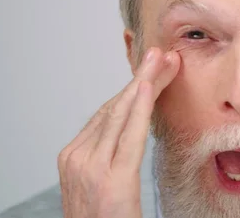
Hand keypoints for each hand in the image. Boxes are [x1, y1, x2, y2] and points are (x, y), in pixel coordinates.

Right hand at [57, 47, 179, 217]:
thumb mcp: (102, 184)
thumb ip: (111, 157)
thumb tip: (130, 134)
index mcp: (75, 158)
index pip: (108, 113)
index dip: (133, 90)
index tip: (153, 72)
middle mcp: (77, 158)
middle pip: (115, 107)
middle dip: (142, 78)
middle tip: (162, 56)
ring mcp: (89, 168)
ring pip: (122, 113)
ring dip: (146, 83)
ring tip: (165, 62)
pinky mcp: (111, 180)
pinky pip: (128, 135)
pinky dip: (139, 107)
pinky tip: (150, 85)